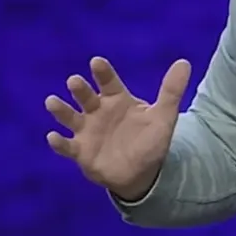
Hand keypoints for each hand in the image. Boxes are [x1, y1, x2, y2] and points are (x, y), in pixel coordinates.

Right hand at [46, 57, 191, 200]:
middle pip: (86, 96)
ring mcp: (87, 130)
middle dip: (79, 89)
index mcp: (116, 99)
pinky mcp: (80, 151)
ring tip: (52, 102)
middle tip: (74, 81)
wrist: (141, 173)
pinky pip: (66, 146)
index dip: (102, 72)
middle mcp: (98, 111)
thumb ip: (171, 91)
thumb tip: (184, 63)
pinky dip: (58, 142)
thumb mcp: (163, 117)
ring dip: (60, 110)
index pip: (108, 81)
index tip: (96, 62)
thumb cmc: (149, 140)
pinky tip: (52, 137)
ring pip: (69, 117)